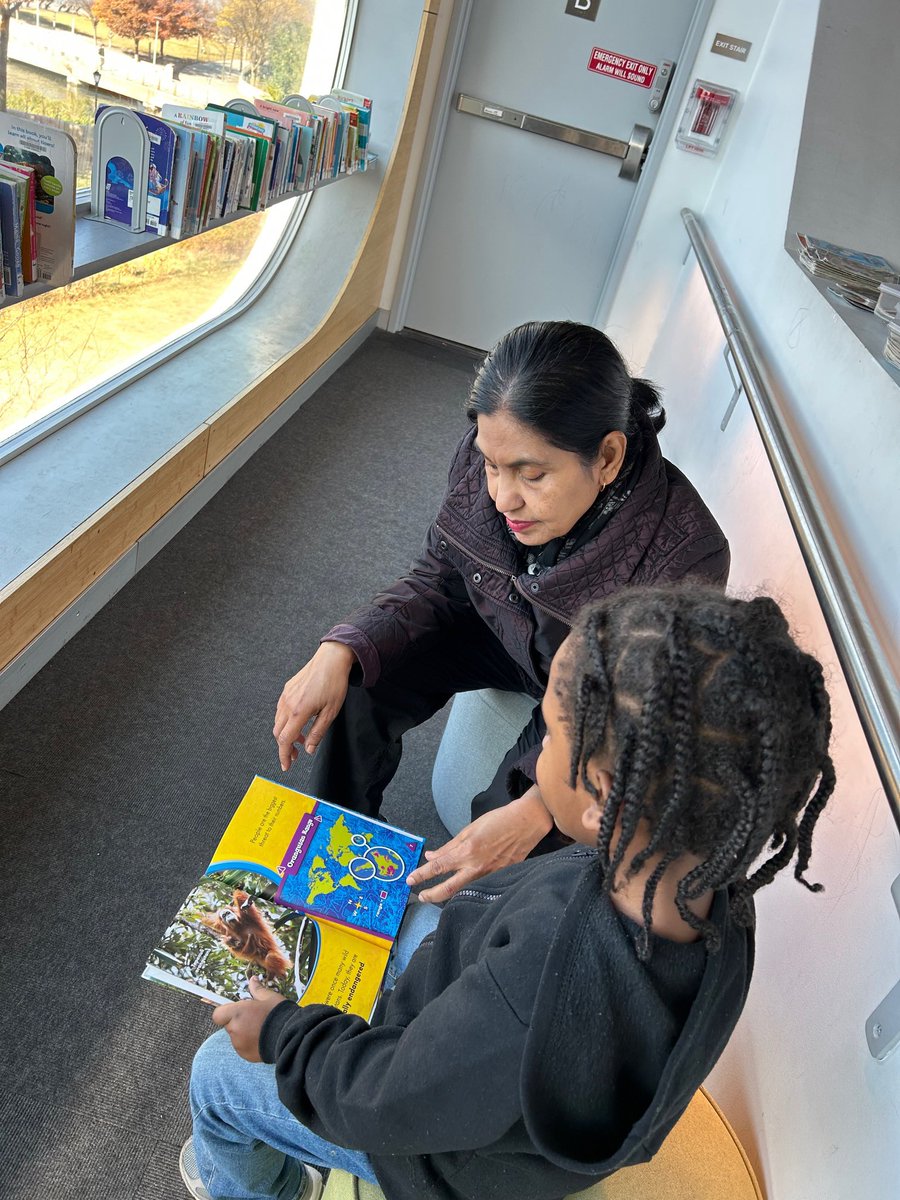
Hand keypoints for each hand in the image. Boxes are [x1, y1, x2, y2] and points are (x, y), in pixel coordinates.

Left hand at [211, 977, 285, 1060]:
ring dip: (243, 1033)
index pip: (218, 1014)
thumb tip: (253, 980)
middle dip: (237, 1021)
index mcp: (237, 1013)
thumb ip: (257, 990)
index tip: (237, 1010)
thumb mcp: (269, 997)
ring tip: (260, 1029)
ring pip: (236, 1036)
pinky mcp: (244, 1055)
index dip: (225, 1012)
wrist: (289, 1037)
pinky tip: (262, 1038)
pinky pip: (242, 1047)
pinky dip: (248, 1043)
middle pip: (228, 1024)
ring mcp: (239, 1044)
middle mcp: (234, 1029)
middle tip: (254, 1018)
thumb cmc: (278, 1014)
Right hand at [273, 641, 355, 769]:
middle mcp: (288, 704)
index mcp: (298, 712)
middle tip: (297, 756)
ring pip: (278, 722)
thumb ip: (318, 733)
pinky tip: (299, 723)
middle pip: (278, 733)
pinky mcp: (287, 690)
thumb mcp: (331, 712)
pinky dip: (286, 722)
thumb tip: (309, 750)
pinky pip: (281, 711)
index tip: (287, 766)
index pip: (285, 740)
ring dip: (286, 734)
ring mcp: (285, 696)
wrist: (331, 659)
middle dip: (285, 747)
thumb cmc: (334, 684)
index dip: (284, 756)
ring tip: (302, 739)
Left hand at [407, 786, 553, 902]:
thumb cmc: (499, 821)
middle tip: (421, 897)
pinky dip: (468, 890)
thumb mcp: (470, 828)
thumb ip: (450, 845)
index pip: (438, 867)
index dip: (422, 875)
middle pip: (449, 889)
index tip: (411, 880)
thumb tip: (432, 855)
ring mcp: (490, 875)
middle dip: (431, 895)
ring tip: (438, 894)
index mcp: (467, 852)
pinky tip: (463, 889)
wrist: (526, 822)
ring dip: (449, 895)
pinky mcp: (501, 877)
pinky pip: (481, 888)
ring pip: (464, 891)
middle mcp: (477, 867)